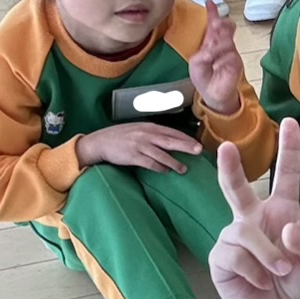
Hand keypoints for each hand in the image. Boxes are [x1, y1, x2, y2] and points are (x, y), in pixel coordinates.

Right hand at [76, 122, 202, 172]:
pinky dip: (159, 167)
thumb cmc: (122, 136)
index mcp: (149, 127)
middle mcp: (146, 134)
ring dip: (174, 162)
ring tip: (184, 169)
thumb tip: (173, 141)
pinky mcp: (132, 156)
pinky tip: (165, 171)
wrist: (100, 141)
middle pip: (170, 140)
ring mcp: (139, 145)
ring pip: (161, 154)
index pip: (172, 132)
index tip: (198, 144)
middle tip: (199, 151)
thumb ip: (154, 134)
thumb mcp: (139, 130)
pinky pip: (149, 163)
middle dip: (186, 146)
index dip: (186, 138)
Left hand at [186, 2, 246, 114]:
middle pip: (225, 27)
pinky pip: (229, 55)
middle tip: (217, 24)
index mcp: (210, 43)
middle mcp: (222, 45)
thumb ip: (202, 53)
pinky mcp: (235, 62)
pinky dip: (221, 58)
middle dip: (221, 24)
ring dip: (218, 45)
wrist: (214, 94)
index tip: (209, 1)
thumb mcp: (196, 63)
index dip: (212, 13)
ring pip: (227, 40)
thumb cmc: (204, 78)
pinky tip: (217, 64)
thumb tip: (211, 47)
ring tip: (211, 54)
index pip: (213, 25)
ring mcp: (230, 53)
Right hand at [206, 119, 299, 298]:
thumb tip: (286, 228)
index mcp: (282, 213)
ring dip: (267, 253)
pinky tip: (261, 281)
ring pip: (244, 231)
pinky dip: (254, 270)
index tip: (292, 121)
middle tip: (225, 148)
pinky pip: (234, 255)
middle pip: (238, 188)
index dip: (289, 150)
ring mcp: (234, 237)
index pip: (287, 177)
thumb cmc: (298, 283)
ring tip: (279, 270)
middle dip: (231, 168)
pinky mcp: (220, 257)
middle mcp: (254, 220)